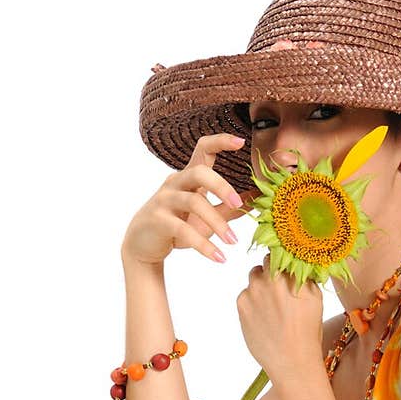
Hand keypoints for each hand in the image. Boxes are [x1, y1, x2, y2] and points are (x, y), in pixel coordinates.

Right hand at [121, 132, 256, 267]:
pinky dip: (204, 245)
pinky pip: (183, 230)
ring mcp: (164, 200)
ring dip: (217, 223)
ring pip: (193, 203)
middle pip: (199, 172)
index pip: (202, 149)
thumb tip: (257, 200)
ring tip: (233, 241)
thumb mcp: (206, 216)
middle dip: (221, 186)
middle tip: (238, 203)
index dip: (220, 142)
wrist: (142, 245)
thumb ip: (229, 208)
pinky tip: (219, 258)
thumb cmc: (177, 225)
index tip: (241, 142)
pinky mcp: (158, 221)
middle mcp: (175, 183)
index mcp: (188, 177)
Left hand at [236, 254, 324, 382]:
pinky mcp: (241, 305)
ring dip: (261, 285)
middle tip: (280, 289)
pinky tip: (264, 316)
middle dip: (272, 272)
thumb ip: (304, 276)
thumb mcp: (315, 298)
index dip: (283, 257)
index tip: (286, 265)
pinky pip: (245, 295)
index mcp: (287, 274)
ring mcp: (251, 291)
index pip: (280, 252)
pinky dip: (253, 301)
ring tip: (272, 306)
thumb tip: (300, 263)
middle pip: (264, 263)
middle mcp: (267, 278)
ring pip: (254, 278)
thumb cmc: (308, 331)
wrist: (292, 361)